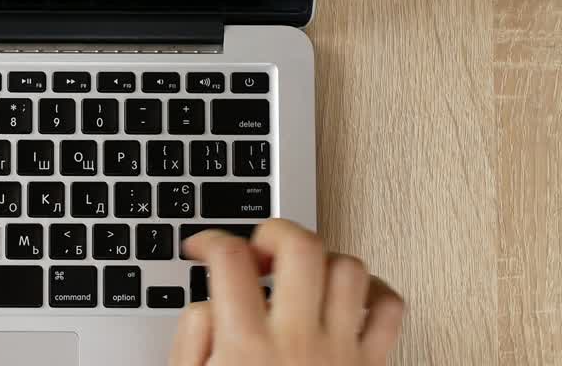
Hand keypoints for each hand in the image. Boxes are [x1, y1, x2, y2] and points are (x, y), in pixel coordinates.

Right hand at [171, 219, 404, 365]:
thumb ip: (194, 340)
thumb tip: (211, 300)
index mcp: (246, 348)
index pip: (229, 259)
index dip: (208, 238)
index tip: (201, 248)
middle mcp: (298, 341)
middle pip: (299, 245)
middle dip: (273, 229)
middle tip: (256, 249)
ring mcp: (341, 353)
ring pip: (348, 267)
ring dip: (320, 258)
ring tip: (297, 274)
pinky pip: (389, 308)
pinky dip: (372, 290)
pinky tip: (345, 297)